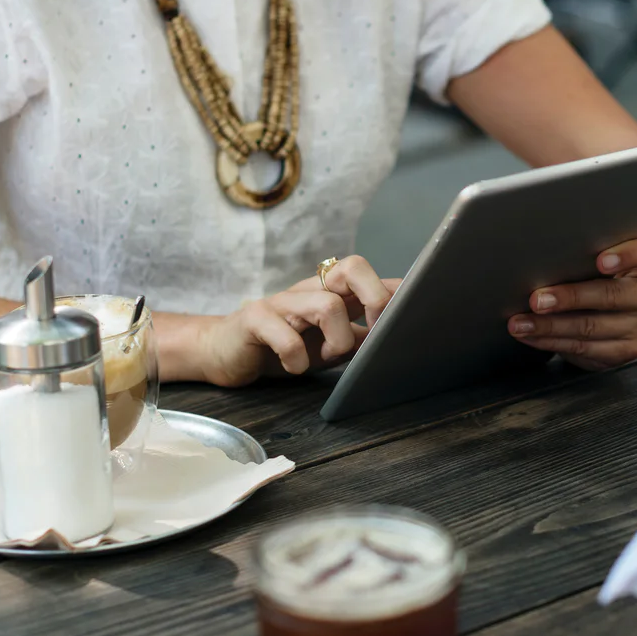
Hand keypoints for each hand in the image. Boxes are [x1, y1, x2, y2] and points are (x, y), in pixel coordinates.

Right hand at [197, 255, 400, 386]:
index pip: (370, 276)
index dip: (395, 290)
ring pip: (325, 304)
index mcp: (331, 292)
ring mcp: (282, 301)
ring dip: (338, 339)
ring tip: (329, 358)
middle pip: (352, 267)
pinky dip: (295, 356)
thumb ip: (362, 339)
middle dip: (375, 299)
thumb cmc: (284, 348)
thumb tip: (399, 339)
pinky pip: (282, 331)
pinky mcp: (254, 319)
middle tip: (375, 332)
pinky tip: (294, 367)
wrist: (224, 353)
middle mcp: (309, 289)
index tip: (412, 314)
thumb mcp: (330, 346)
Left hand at [508, 233, 636, 370]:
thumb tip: (543, 251)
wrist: (626, 291)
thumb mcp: (609, 247)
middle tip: (536, 299)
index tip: (600, 260)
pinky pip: (587, 350)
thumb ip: (591, 245)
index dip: (627, 256)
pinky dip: (554, 343)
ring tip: (521, 322)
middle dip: (569, 298)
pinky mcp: (629, 349)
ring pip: (593, 327)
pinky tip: (532, 336)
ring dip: (551, 327)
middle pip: (612, 295)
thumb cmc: (606, 260)